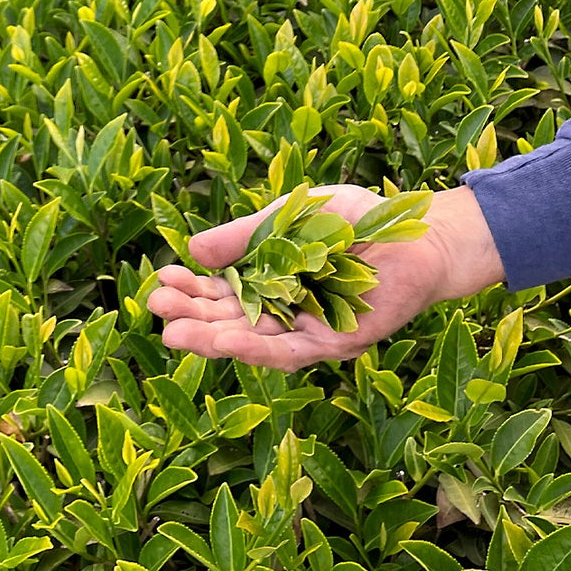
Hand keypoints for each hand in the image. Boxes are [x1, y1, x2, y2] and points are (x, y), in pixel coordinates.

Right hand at [147, 184, 503, 370]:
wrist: (415, 232)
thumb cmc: (354, 221)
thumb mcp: (287, 219)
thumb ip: (245, 236)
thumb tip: (193, 247)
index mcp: (269, 278)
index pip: (220, 290)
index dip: (190, 287)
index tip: (161, 276)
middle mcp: (284, 310)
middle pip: (229, 319)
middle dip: (191, 315)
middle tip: (156, 306)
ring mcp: (307, 330)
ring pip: (252, 342)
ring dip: (212, 340)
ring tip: (173, 335)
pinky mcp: (334, 343)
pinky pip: (289, 351)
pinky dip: (254, 348)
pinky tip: (225, 342)